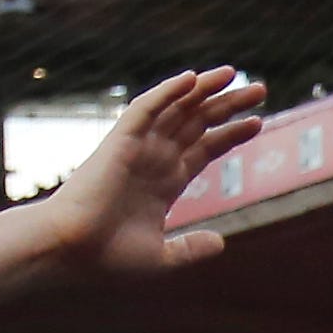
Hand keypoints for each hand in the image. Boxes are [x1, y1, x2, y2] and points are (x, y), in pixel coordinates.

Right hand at [30, 66, 272, 276]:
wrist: (72, 252)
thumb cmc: (106, 258)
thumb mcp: (161, 258)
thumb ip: (190, 249)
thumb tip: (221, 243)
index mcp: (166, 182)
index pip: (205, 148)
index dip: (230, 134)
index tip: (257, 122)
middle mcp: (155, 159)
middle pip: (199, 122)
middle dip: (228, 105)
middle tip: (261, 89)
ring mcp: (138, 148)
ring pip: (177, 108)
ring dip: (203, 89)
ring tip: (233, 73)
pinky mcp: (120, 142)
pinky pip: (145, 108)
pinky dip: (167, 92)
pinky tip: (192, 78)